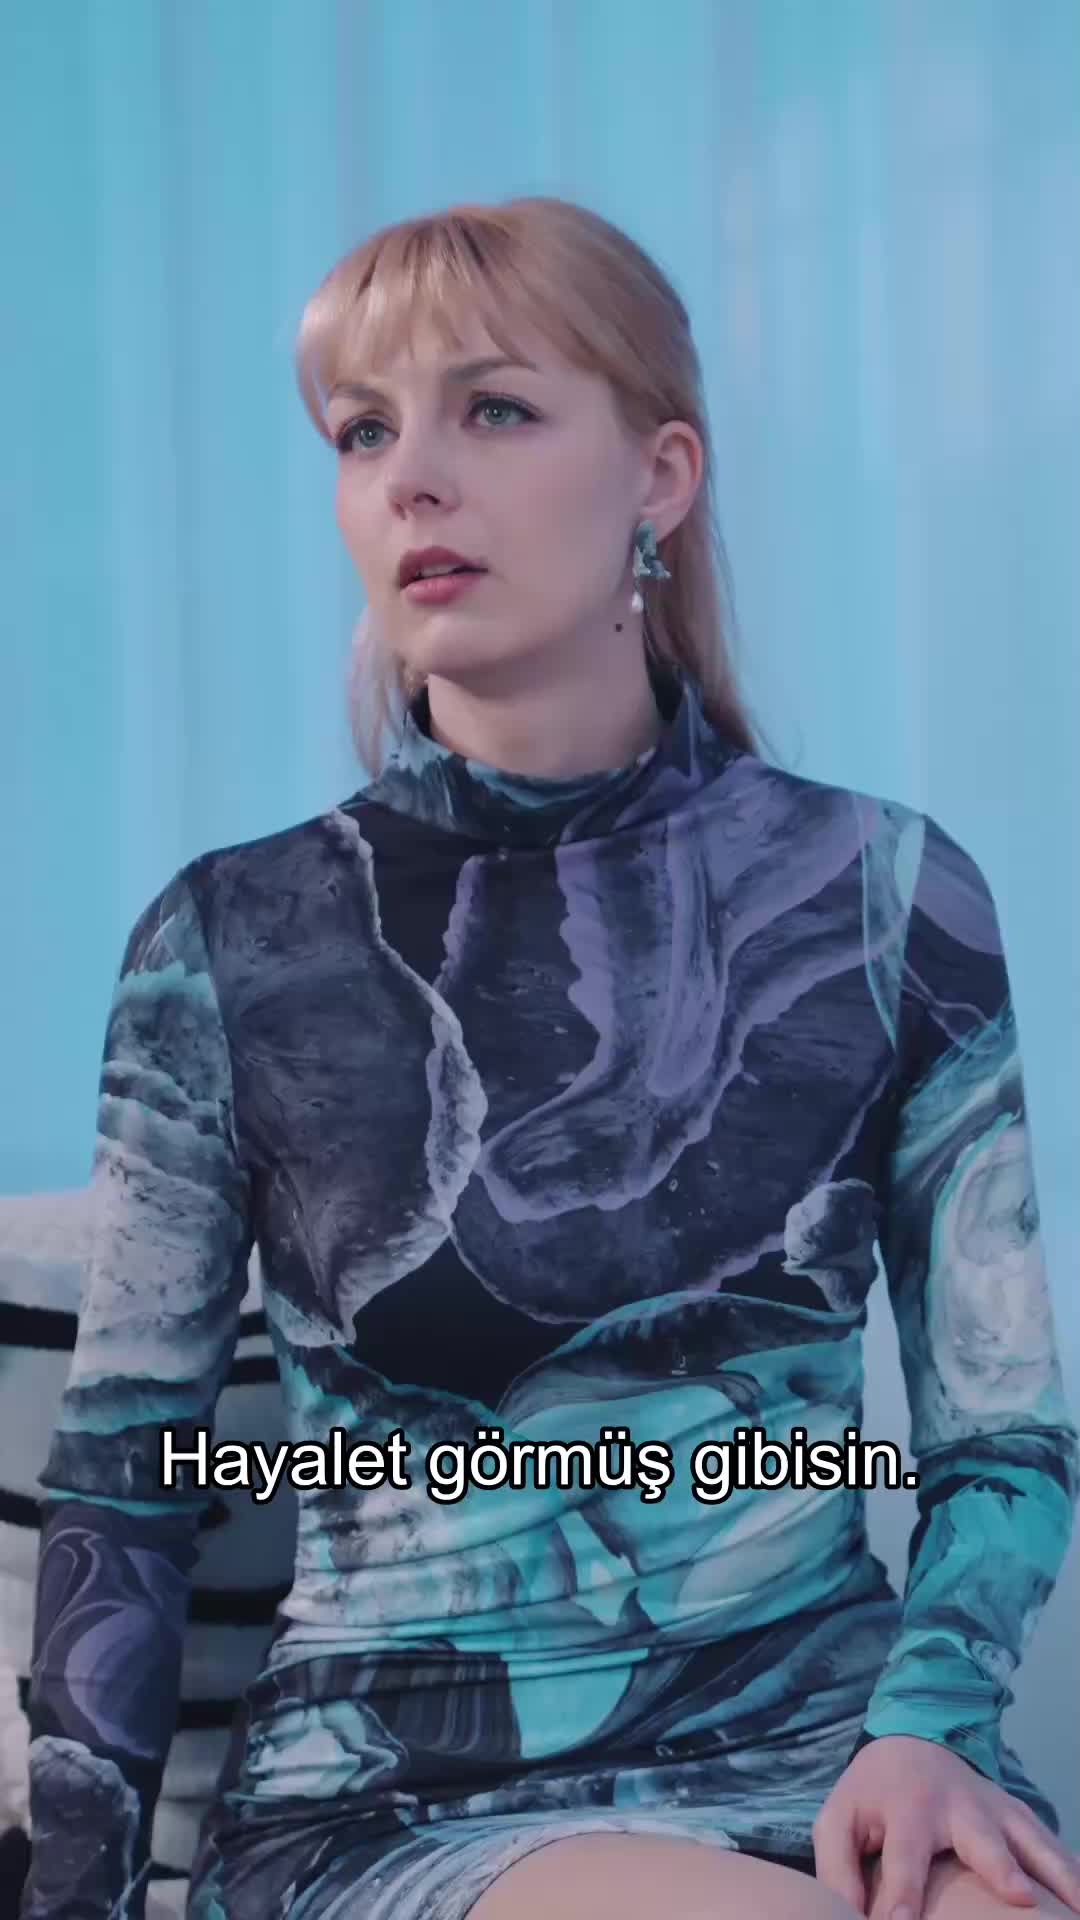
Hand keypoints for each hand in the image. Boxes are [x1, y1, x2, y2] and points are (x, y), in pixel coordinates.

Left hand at [812, 1735, 1079, 1918]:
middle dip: (1001, 1868)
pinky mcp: (1018, 1815)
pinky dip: (1070, 1866)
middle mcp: (957, 1807)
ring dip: (1057, 1872)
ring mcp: (994, 1809)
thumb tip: (847, 1919)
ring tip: (1077, 1906)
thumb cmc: (872, 1795)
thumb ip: (837, 1870)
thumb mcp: (838, 1821)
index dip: (903, 1896)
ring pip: (1031, 1840)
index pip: (905, 1859)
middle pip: (981, 1840)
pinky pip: (1049, 1842)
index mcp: (907, 1809)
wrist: (911, 1740)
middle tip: (1020, 1897)